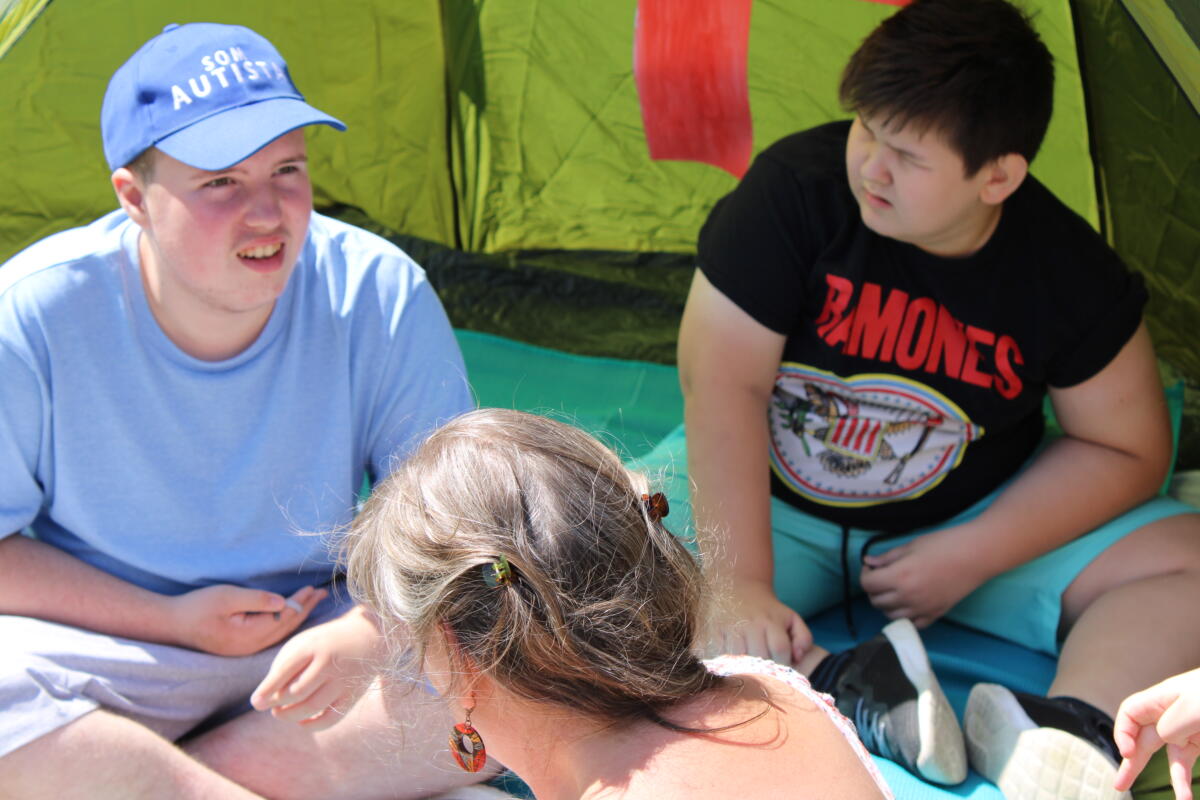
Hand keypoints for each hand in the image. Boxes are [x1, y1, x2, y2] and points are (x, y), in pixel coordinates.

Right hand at [166, 584, 326, 655]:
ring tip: (312, 602)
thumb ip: (256, 600)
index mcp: (249, 636)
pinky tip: (290, 615)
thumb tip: (282, 601)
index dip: (300, 602)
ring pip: (279, 633)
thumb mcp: (227, 597)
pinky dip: (284, 622)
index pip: (283, 617)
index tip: (313, 588)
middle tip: (321, 594)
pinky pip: (270, 635)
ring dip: (296, 616)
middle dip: (304, 609)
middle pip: (285, 627)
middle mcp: (251, 647)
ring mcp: (245, 649)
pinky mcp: (240, 646)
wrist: (171, 624)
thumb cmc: (197, 607)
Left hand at [251, 605, 383, 729]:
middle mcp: (329, 663)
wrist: (370, 636)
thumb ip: (285, 664)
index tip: (256, 702)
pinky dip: (312, 726)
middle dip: (277, 703)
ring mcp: (343, 680)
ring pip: (311, 707)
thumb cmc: (327, 642)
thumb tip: (268, 697)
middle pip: (296, 692)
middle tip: (268, 706)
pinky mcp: (352, 695)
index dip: (267, 690)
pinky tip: (301, 722)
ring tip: (279, 713)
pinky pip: (330, 719)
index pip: (285, 671)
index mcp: (313, 646)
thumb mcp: (305, 641)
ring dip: (290, 716)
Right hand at [703, 578, 812, 666]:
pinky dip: (723, 665)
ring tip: (747, 675)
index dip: (782, 666)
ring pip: (737, 659)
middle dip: (763, 672)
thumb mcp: (791, 618)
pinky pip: (717, 655)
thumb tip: (797, 658)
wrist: (737, 586)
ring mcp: (730, 628)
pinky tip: (730, 667)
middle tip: (764, 678)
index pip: (780, 650)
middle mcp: (750, 624)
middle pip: (758, 657)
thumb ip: (803, 638)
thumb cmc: (767, 610)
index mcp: (771, 621)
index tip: (781, 672)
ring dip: (743, 670)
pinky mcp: (712, 631)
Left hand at [860, 528, 982, 628]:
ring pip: (890, 615)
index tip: (871, 566)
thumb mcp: (910, 546)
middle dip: (873, 588)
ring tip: (893, 589)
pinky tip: (908, 603)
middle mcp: (908, 597)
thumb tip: (868, 562)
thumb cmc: (944, 544)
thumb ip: (887, 558)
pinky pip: (912, 624)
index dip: (865, 574)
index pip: (867, 584)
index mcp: (899, 577)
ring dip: (886, 603)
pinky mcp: (936, 615)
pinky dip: (905, 616)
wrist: (976, 555)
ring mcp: (922, 609)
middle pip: (876, 601)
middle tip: (881, 576)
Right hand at [1114, 668, 1199, 798]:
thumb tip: (1166, 738)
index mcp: (1163, 698)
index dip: (1123, 733)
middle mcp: (1170, 714)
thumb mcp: (1193, 706)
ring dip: (1171, 779)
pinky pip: (1187, 762)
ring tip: (1174, 799)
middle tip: (1120, 783)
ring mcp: (1187, 729)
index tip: (1128, 752)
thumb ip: (1171, 724)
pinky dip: (1185, 780)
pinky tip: (1186, 796)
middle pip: (1144, 738)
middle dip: (1132, 761)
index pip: (1130, 714)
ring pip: (1169, 756)